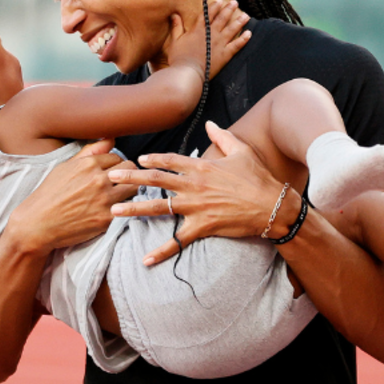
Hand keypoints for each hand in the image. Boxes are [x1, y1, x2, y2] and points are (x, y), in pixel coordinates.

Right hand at [6, 139, 138, 253]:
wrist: (37, 224)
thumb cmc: (49, 194)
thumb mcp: (65, 167)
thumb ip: (90, 152)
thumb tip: (110, 138)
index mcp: (88, 164)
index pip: (117, 157)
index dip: (115, 165)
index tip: (110, 173)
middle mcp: (98, 179)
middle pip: (130, 169)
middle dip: (126, 174)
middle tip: (119, 183)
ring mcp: (104, 199)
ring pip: (134, 188)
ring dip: (129, 190)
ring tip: (119, 195)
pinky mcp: (107, 218)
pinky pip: (127, 207)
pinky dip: (123, 207)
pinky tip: (115, 209)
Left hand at [107, 122, 283, 264]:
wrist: (273, 206)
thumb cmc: (258, 178)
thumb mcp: (241, 151)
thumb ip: (222, 137)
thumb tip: (210, 124)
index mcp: (201, 166)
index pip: (169, 161)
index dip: (152, 159)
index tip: (137, 160)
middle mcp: (193, 185)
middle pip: (155, 180)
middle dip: (130, 179)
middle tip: (110, 178)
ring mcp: (195, 206)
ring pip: (158, 207)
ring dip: (134, 210)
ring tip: (114, 213)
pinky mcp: (202, 226)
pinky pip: (177, 241)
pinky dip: (161, 251)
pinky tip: (145, 260)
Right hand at [162, 0, 250, 78]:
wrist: (188, 73)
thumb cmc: (179, 58)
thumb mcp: (175, 41)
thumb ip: (176, 27)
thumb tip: (174, 15)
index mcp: (198, 30)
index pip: (208, 14)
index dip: (214, 7)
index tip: (220, 1)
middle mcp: (211, 34)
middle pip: (222, 19)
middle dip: (229, 9)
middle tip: (235, 3)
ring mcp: (220, 44)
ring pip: (232, 29)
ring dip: (239, 21)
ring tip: (246, 15)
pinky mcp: (225, 55)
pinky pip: (237, 45)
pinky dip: (243, 39)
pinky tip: (249, 33)